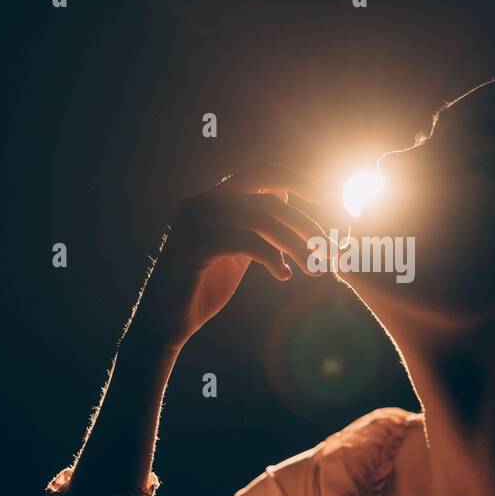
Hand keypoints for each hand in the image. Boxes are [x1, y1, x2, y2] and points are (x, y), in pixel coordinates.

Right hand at [129, 164, 326, 350]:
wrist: (165, 321)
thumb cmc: (202, 287)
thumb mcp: (234, 250)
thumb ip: (253, 225)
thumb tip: (282, 198)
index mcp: (213, 199)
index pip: (260, 173)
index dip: (295, 178)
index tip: (323, 196)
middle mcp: (202, 203)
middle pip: (268, 199)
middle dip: (305, 223)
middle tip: (329, 249)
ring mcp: (195, 223)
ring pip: (261, 220)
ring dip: (296, 244)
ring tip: (314, 268)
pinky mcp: (194, 247)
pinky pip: (245, 241)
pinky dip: (271, 256)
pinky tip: (283, 275)